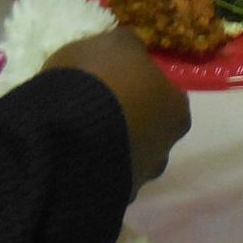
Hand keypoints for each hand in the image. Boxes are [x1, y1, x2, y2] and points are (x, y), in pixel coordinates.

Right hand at [43, 28, 189, 196]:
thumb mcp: (113, 43)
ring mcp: (139, 178)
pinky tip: (70, 155)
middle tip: (95, 108)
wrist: (66, 135)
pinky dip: (92, 167)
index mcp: (176, 110)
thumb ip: (129, 47)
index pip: (166, 95)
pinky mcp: (112, 199)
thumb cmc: (98, 81)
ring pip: (127, 157)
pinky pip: (104, 178)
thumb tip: (134, 51)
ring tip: (77, 135)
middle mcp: (166, 149)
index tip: (114, 82)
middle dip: (128, 121)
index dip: (140, 86)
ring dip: (110, 147)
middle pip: (149, 129)